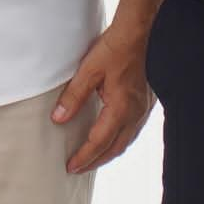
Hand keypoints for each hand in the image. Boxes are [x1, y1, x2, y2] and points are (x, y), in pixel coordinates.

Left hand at [51, 15, 157, 174]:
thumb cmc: (113, 50)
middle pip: (115, 148)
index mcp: (121, 108)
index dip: (84, 156)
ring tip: (92, 158)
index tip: (70, 166)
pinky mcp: (145, 103)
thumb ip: (73, 97)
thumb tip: (58, 118)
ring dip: (108, 152)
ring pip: (126, 141)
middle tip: (78, 168)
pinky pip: (132, 130)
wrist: (136, 34)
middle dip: (96, 161)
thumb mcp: (87, 71)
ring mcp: (143, 109)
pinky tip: (110, 138)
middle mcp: (135, 113)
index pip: (99, 142)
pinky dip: (119, 140)